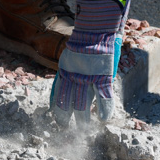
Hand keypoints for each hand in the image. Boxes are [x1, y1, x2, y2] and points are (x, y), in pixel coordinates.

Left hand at [51, 0, 128, 126]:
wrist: (94, 30)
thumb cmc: (84, 38)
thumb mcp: (69, 54)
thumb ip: (68, 67)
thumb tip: (66, 77)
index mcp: (64, 72)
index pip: (58, 94)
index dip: (57, 107)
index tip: (55, 116)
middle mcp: (74, 78)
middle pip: (68, 103)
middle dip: (67, 118)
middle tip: (65, 127)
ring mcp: (88, 79)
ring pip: (83, 105)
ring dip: (83, 118)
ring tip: (83, 128)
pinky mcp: (102, 78)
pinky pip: (104, 98)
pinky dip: (104, 109)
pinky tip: (104, 119)